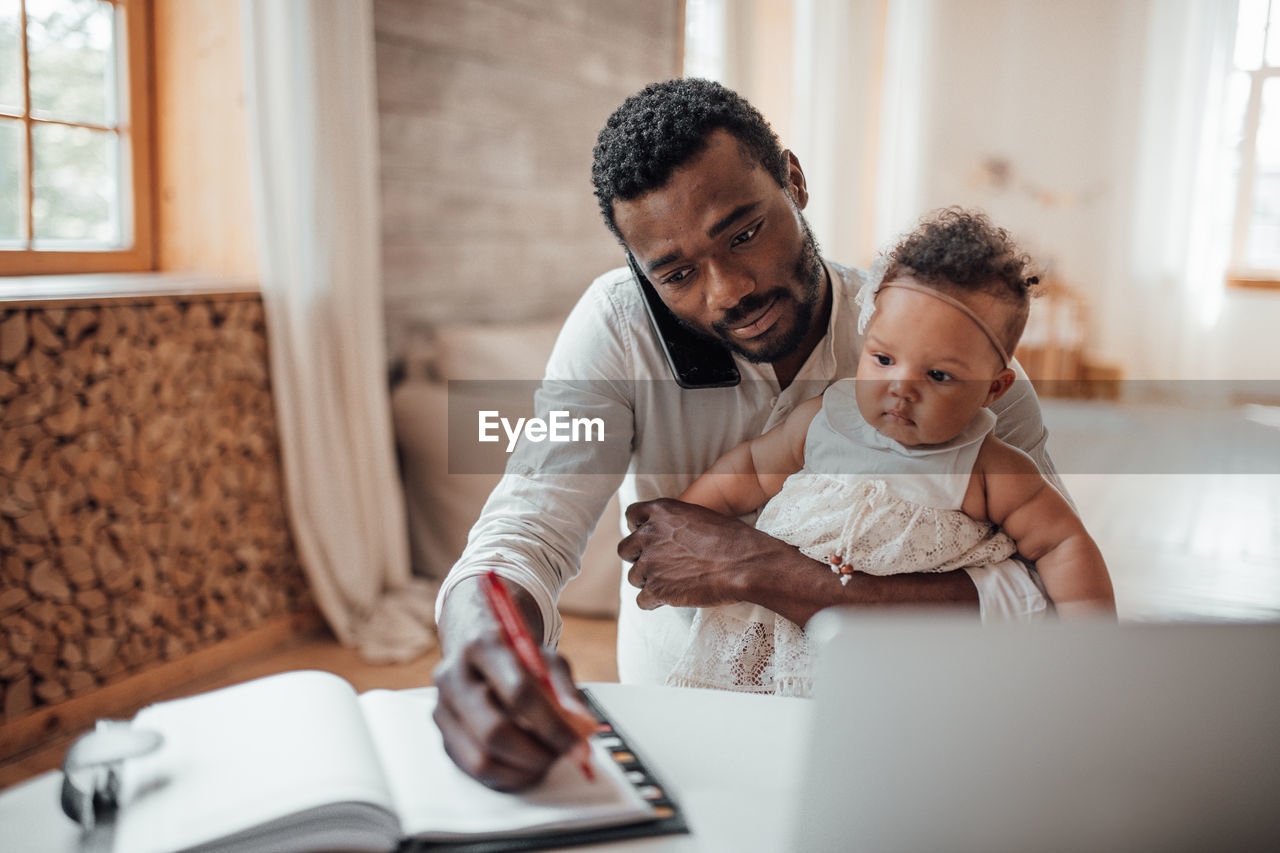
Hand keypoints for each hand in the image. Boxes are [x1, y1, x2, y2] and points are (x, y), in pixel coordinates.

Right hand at [432, 581, 585, 790]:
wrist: (473, 644)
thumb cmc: (515, 654)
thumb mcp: (547, 659)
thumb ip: (567, 693)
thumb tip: (583, 729)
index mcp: (482, 646)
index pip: (518, 692)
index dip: (554, 725)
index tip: (580, 744)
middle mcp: (453, 677)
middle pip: (494, 731)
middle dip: (537, 753)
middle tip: (563, 755)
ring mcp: (442, 709)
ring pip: (482, 759)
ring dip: (523, 769)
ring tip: (548, 758)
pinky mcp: (443, 736)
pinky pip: (475, 770)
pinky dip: (508, 775)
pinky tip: (528, 764)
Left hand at [617, 498, 780, 609]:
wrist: (746, 564)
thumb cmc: (732, 539)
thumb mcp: (700, 516)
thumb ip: (675, 522)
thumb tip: (668, 532)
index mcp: (661, 511)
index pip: (631, 516)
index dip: (637, 529)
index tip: (647, 539)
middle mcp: (649, 534)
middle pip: (625, 549)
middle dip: (638, 558)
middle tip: (659, 565)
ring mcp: (650, 562)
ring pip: (633, 577)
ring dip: (648, 581)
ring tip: (672, 583)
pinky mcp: (656, 589)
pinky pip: (642, 600)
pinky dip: (653, 602)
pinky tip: (670, 599)